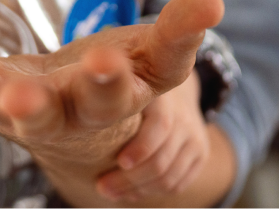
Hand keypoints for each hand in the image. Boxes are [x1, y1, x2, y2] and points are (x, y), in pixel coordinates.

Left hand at [0, 0, 222, 182]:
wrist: (86, 129)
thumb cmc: (124, 85)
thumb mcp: (156, 60)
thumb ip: (180, 32)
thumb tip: (214, 1)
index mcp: (111, 104)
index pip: (115, 96)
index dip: (111, 82)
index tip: (108, 62)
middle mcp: (62, 113)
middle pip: (48, 116)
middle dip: (35, 107)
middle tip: (19, 99)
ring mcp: (19, 108)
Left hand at [95, 72, 208, 201]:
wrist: (175, 90)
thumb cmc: (137, 89)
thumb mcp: (127, 86)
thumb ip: (110, 99)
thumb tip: (78, 108)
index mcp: (163, 97)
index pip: (160, 126)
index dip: (141, 148)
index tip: (119, 161)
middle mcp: (183, 117)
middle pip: (161, 160)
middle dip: (129, 179)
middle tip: (101, 186)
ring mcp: (195, 138)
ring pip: (168, 178)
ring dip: (137, 190)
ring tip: (111, 192)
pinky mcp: (200, 154)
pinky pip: (178, 184)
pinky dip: (152, 191)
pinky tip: (131, 193)